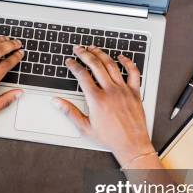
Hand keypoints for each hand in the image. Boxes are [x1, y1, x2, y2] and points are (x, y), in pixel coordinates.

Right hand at [54, 45, 155, 166]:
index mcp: (96, 99)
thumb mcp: (85, 127)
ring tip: (94, 48)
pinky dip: (127, 62)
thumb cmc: (110, 138)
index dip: (74, 65)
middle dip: (85, 54)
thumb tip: (57, 102)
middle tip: (79, 49)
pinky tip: (121, 57)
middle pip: (95, 65)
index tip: (70, 61)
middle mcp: (110, 91)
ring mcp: (123, 90)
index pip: (82, 75)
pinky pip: (133, 72)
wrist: (131, 144)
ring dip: (101, 54)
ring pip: (112, 65)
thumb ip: (69, 112)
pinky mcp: (135, 92)